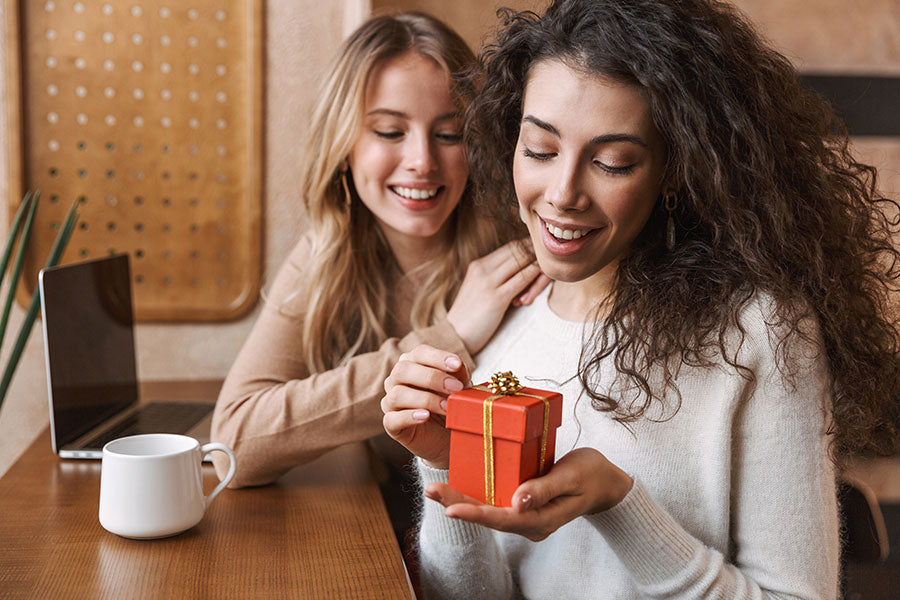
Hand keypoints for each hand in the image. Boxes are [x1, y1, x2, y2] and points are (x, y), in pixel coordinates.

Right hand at [382, 344, 467, 468]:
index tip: (457, 365)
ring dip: (426, 399)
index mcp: (412, 364)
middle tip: (455, 387)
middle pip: (403, 370)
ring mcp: (391, 403)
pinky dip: (409, 416)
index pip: (419, 353)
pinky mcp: (391, 425)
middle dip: (432, 377)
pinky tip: (425, 416)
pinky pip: (392, 419)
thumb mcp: (459, 387)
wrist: (448, 436)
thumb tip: (457, 366)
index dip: (437, 357)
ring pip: (397, 394)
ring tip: (447, 407)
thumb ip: (458, 374)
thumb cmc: (451, 404)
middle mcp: (397, 380)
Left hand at [423, 448, 632, 540]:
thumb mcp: (571, 476)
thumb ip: (543, 489)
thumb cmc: (590, 474)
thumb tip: (517, 501)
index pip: (502, 519)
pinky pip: (495, 501)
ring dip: (462, 499)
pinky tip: (458, 484)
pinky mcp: (522, 505)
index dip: (475, 513)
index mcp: (541, 520)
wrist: (606, 482)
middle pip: (488, 516)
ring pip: (488, 509)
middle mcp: (529, 523)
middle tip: (431, 491)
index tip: (451, 508)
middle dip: (458, 504)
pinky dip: (475, 492)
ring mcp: (525, 516)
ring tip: (435, 490)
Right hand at [447, 239, 549, 353]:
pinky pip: (522, 279)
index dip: (529, 248)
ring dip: (540, 263)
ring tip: (553, 268)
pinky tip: (547, 277)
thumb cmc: (471, 316)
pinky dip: (537, 276)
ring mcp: (488, 282)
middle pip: (517, 250)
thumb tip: (522, 271)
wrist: (455, 336)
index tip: (544, 254)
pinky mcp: (496, 297)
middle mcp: (483, 268)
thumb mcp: (481, 290)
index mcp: (479, 265)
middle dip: (537, 252)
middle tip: (554, 257)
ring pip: (522, 262)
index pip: (510, 247)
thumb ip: (498, 278)